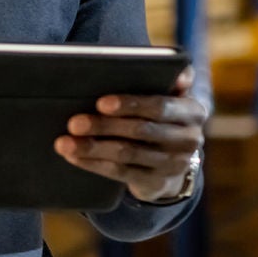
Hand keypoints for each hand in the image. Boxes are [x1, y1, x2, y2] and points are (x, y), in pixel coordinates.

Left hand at [54, 67, 207, 204]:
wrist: (172, 161)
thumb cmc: (161, 116)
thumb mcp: (170, 96)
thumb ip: (170, 77)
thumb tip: (177, 74)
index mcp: (192, 111)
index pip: (160, 107)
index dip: (130, 105)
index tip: (101, 103)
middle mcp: (189, 139)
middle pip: (140, 131)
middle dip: (104, 126)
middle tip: (74, 123)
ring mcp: (173, 164)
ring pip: (127, 153)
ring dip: (92, 148)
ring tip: (64, 143)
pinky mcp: (156, 182)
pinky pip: (120, 172)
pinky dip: (94, 164)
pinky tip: (74, 157)